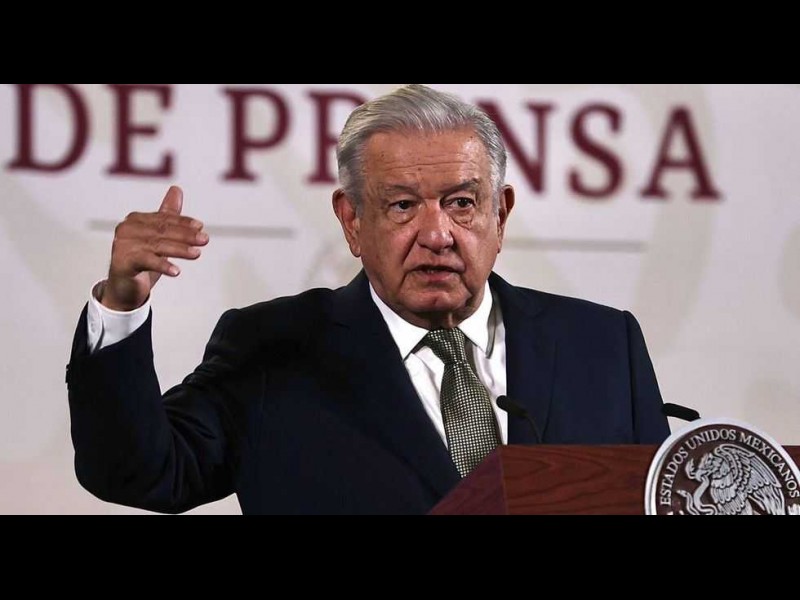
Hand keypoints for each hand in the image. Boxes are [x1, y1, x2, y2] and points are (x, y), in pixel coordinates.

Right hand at [100, 186, 208, 310]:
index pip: (164, 219)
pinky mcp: (122, 262)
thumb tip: (176, 189)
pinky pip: (147, 262)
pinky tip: (176, 271)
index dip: (183, 222)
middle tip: (204, 240)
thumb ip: (167, 215)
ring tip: (197, 254)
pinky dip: (163, 266)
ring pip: (157, 245)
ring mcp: (122, 245)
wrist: (124, 288)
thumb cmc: (142, 260)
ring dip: (180, 249)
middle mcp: (126, 229)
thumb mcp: (158, 237)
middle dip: (186, 235)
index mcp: (136, 220)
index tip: (200, 227)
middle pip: (162, 231)